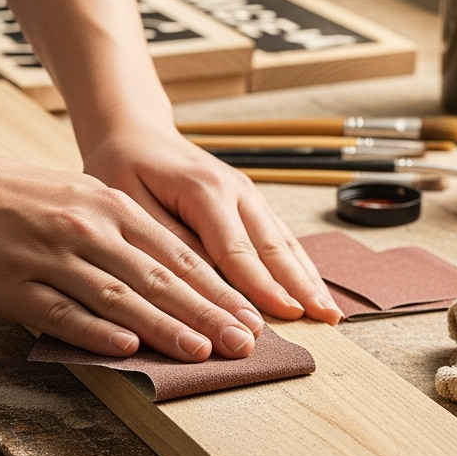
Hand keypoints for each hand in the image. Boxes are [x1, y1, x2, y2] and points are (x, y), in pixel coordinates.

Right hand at [0, 152, 266, 360]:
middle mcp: (87, 230)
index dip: (218, 290)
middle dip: (206, 315)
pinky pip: (62, 314)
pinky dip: (96, 333)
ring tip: (200, 352)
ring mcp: (50, 258)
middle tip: (242, 344)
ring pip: (117, 298)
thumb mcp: (84, 198)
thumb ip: (128, 234)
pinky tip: (127, 349)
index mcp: (110, 207)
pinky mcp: (14, 286)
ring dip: (163, 328)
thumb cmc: (23, 198)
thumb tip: (178, 278)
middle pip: (158, 279)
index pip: (177, 255)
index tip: (249, 317)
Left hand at [79, 124, 343, 324]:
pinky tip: (314, 290)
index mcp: (204, 190)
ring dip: (309, 278)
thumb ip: (166, 241)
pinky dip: (300, 265)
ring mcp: (248, 194)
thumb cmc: (125, 170)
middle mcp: (236, 190)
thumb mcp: (130, 203)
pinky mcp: (251, 203)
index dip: (262, 286)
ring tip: (331, 312)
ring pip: (285, 241)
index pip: (236, 250)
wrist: (138, 135)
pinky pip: (281, 237)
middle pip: (274, 246)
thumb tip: (202, 283)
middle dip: (301, 286)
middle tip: (326, 320)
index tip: (287, 314)